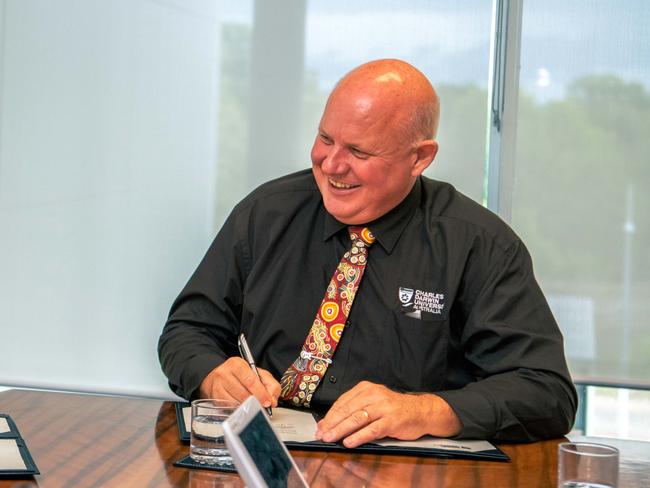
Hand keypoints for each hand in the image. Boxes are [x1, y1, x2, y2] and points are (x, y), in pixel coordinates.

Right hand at [198, 357, 280, 408]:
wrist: (217, 378)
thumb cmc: (239, 376)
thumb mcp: (258, 374)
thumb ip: (270, 384)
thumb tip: (272, 400)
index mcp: (236, 364)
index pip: (251, 381)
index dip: (261, 393)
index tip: (268, 402)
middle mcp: (224, 373)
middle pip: (244, 393)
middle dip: (256, 402)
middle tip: (262, 406)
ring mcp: (217, 386)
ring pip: (237, 403)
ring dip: (248, 407)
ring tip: (252, 405)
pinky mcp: (214, 398)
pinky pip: (230, 408)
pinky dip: (239, 410)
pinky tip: (242, 406)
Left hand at [315, 381, 461, 447]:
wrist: (420, 411)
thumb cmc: (394, 408)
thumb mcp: (374, 401)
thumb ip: (355, 409)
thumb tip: (331, 423)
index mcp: (366, 388)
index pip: (342, 402)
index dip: (329, 416)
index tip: (320, 426)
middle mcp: (373, 395)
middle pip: (347, 410)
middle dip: (332, 424)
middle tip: (321, 434)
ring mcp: (383, 407)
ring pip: (356, 419)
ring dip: (340, 430)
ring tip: (330, 438)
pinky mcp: (391, 420)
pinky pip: (371, 430)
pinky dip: (358, 436)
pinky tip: (349, 442)